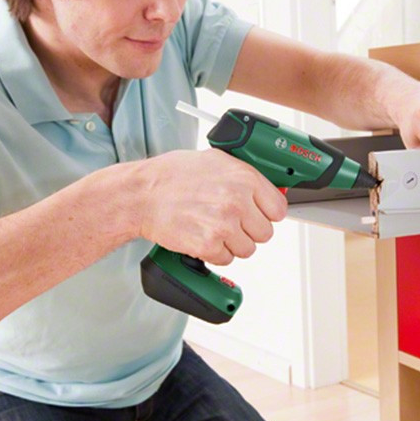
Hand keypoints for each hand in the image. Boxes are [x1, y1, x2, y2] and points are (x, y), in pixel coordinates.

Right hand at [132, 149, 286, 264]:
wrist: (141, 194)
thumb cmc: (172, 175)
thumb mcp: (215, 161)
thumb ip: (245, 176)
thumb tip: (269, 190)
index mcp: (245, 178)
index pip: (278, 209)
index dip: (265, 214)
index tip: (255, 214)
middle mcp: (238, 201)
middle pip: (265, 233)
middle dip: (248, 230)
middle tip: (227, 221)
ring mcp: (224, 224)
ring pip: (247, 249)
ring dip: (231, 243)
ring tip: (211, 227)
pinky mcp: (208, 244)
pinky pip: (226, 259)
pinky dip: (213, 253)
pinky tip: (200, 235)